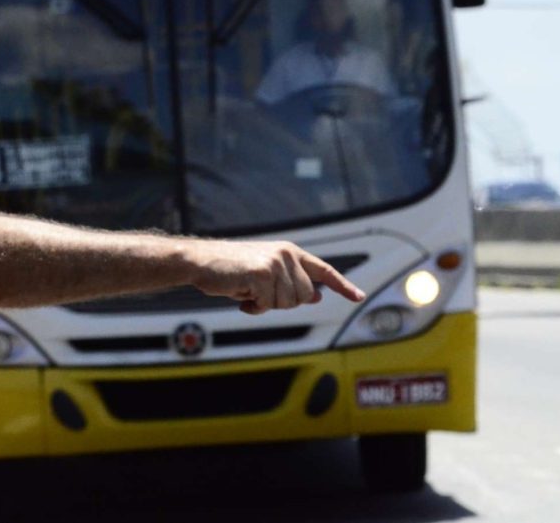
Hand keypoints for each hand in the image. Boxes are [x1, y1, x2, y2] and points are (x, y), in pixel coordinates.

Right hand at [192, 240, 365, 314]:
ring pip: (286, 303)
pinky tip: (241, 294)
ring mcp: (275, 263)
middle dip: (281, 302)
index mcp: (290, 252)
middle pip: (303, 296)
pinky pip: (267, 304)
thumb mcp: (265, 274)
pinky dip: (253, 306)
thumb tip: (316, 296)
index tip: (359, 297)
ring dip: (265, 305)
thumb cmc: (231, 269)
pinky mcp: (262, 273)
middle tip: (258, 293)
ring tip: (247, 290)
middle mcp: (286, 255)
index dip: (342, 285)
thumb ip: (291, 283)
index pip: (323, 270)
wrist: (201, 261)